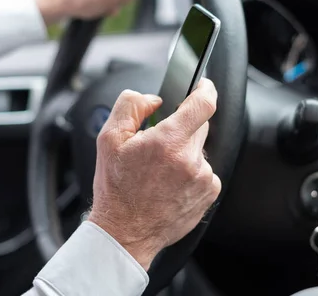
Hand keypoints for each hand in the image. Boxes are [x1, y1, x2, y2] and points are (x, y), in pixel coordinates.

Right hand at [88, 79, 220, 270]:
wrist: (125, 232)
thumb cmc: (116, 189)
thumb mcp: (109, 139)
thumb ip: (131, 106)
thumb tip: (153, 99)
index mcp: (168, 142)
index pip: (202, 104)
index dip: (205, 89)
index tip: (203, 85)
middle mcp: (190, 160)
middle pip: (198, 126)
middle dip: (180, 128)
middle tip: (157, 145)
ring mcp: (203, 179)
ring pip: (199, 150)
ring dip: (184, 152)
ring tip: (159, 172)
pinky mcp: (208, 194)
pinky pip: (204, 171)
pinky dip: (190, 172)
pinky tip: (169, 184)